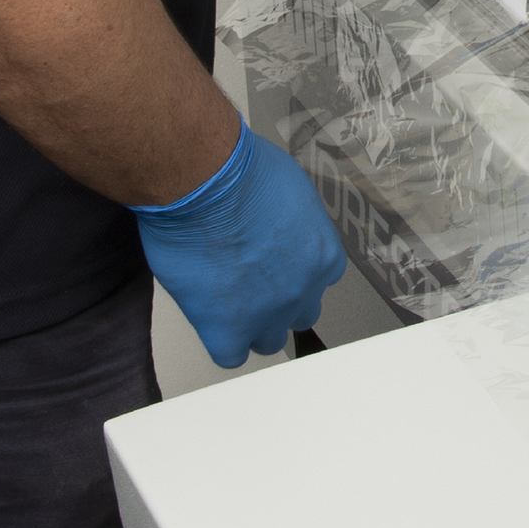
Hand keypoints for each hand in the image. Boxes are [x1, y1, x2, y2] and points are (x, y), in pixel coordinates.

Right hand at [131, 124, 347, 367]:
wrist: (205, 182)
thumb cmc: (243, 172)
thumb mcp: (292, 189)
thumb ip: (296, 223)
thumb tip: (282, 228)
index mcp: (322, 253)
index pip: (320, 280)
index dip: (296, 273)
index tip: (277, 265)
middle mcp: (303, 287)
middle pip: (300, 312)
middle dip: (279, 301)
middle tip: (252, 282)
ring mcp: (268, 312)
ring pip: (269, 340)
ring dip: (251, 324)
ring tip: (227, 300)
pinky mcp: (228, 327)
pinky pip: (231, 355)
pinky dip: (221, 340)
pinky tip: (210, 318)